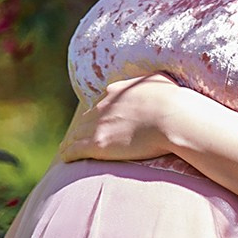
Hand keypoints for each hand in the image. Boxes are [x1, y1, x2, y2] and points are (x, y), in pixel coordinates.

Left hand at [58, 74, 180, 164]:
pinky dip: (68, 152)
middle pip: (86, 118)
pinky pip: (75, 149)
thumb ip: (149, 81)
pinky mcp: (98, 144)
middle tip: (77, 136)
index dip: (99, 113)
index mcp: (116, 91)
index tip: (99, 120)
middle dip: (81, 127)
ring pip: (76, 134)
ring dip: (71, 141)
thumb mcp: (159, 80)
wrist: (172, 118)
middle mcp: (103, 106)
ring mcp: (98, 125)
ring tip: (66, 148)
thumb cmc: (173, 101)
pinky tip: (64, 157)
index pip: (101, 103)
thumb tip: (154, 80)